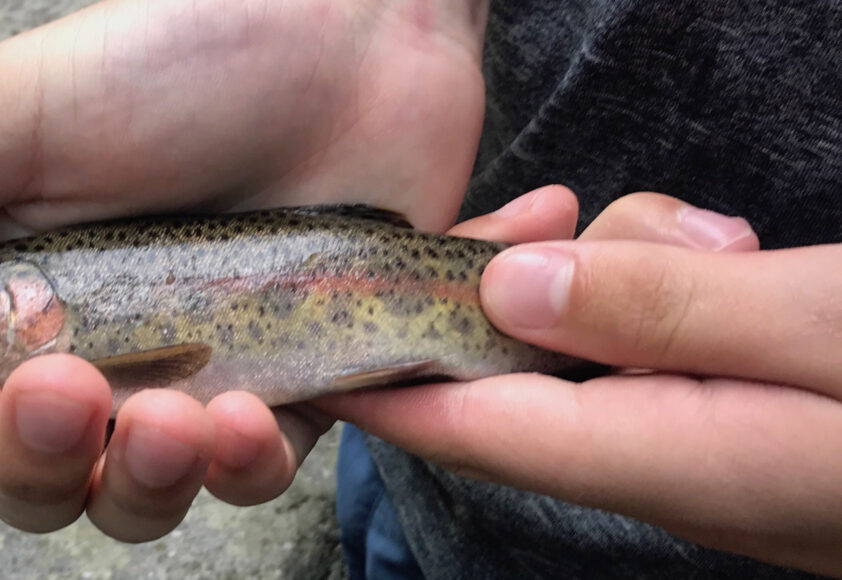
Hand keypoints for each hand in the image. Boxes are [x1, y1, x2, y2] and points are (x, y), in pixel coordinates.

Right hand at [0, 0, 488, 539]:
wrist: (354, 39)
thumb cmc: (182, 57)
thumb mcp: (17, 115)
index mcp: (6, 289)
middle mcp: (91, 348)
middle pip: (29, 476)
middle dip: (34, 461)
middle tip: (68, 390)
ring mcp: (189, 375)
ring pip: (132, 499)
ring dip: (137, 483)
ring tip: (171, 415)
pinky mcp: (282, 385)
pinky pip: (247, 475)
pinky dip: (240, 468)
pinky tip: (245, 415)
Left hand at [319, 187, 841, 575]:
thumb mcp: (821, 325)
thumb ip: (664, 310)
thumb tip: (508, 290)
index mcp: (667, 459)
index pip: (472, 426)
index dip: (380, 384)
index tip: (304, 345)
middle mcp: (661, 473)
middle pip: (522, 377)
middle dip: (512, 291)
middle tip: (555, 212)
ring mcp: (695, 457)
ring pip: (590, 351)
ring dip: (624, 279)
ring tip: (720, 244)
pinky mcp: (728, 430)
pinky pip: (652, 356)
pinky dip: (671, 297)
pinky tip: (731, 265)